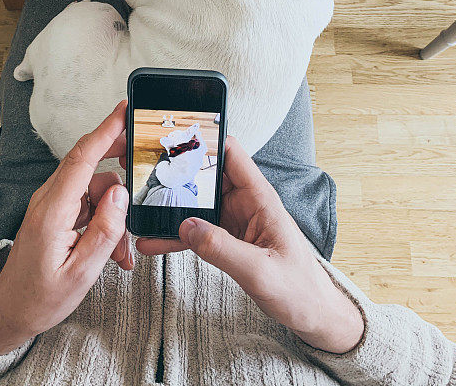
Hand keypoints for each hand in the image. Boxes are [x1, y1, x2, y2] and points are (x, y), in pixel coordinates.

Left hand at [0, 102, 130, 354]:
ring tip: (121, 249)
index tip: (124, 111)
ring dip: (113, 211)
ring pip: (93, 189)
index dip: (105, 130)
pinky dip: (103, 219)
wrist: (10, 312)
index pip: (82, 158)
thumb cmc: (40, 297)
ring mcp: (51, 205)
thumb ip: (105, 231)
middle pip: (89, 163)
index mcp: (53, 210)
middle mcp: (49, 200)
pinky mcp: (55, 214)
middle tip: (144, 159)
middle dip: (118, 158)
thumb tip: (121, 194)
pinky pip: (86, 204)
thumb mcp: (81, 272)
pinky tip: (112, 248)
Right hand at [138, 137, 363, 353]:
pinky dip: (175, 234)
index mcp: (259, 197)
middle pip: (206, 174)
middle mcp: (245, 202)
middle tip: (145, 174)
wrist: (312, 315)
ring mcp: (234, 220)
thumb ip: (222, 248)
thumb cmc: (300, 289)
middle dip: (176, 172)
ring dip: (170, 207)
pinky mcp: (227, 239)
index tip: (174, 139)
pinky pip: (196, 230)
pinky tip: (154, 241)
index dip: (204, 140)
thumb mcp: (260, 271)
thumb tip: (187, 226)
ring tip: (142, 211)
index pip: (230, 152)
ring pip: (196, 203)